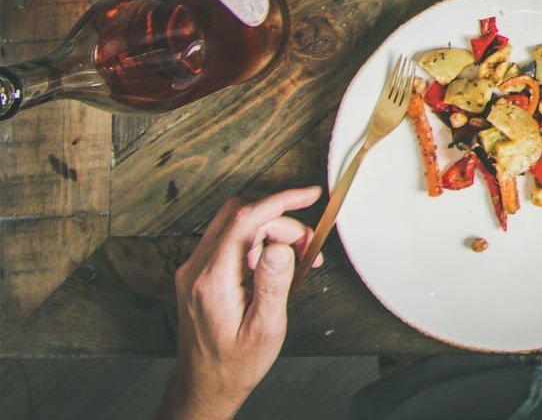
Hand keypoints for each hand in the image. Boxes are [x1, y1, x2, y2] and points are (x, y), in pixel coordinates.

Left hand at [160, 187, 317, 419]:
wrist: (204, 384)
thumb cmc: (235, 363)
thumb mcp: (264, 328)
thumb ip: (272, 284)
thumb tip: (281, 246)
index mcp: (213, 280)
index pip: (246, 220)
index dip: (281, 201)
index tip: (309, 196)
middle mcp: (197, 269)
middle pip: (242, 217)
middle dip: (282, 224)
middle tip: (309, 249)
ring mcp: (193, 270)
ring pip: (234, 225)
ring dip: (270, 232)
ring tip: (295, 259)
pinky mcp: (197, 275)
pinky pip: (228, 241)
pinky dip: (256, 242)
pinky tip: (273, 266)